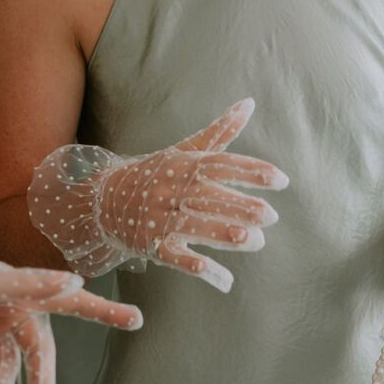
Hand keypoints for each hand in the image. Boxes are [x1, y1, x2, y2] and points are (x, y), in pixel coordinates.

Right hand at [27, 98, 288, 286]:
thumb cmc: (154, 174)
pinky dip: (199, 268)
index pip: (220, 164)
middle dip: (241, 206)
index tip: (281, 180)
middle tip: (271, 215)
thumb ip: (218, 133)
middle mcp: (171, 189)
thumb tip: (249, 103)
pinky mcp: (151, 246)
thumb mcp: (183, 151)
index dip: (250, 171)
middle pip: (209, 196)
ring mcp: (159, 218)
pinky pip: (176, 257)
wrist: (102, 201)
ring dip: (226, 235)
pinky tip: (224, 280)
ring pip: (194, 226)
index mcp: (183, 165)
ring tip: (256, 241)